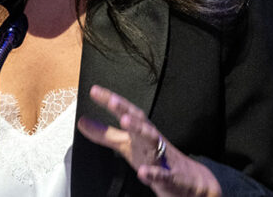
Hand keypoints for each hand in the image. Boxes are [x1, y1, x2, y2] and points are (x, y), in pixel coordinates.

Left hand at [77, 85, 221, 196]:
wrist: (190, 181)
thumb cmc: (156, 158)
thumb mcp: (128, 146)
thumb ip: (106, 135)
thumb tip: (81, 121)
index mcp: (142, 132)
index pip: (127, 112)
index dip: (112, 101)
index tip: (94, 90)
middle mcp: (152, 140)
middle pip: (140, 121)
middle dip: (126, 110)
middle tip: (112, 101)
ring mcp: (163, 158)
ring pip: (153, 140)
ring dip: (141, 130)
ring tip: (126, 121)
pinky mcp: (171, 178)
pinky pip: (163, 175)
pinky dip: (153, 173)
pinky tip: (142, 172)